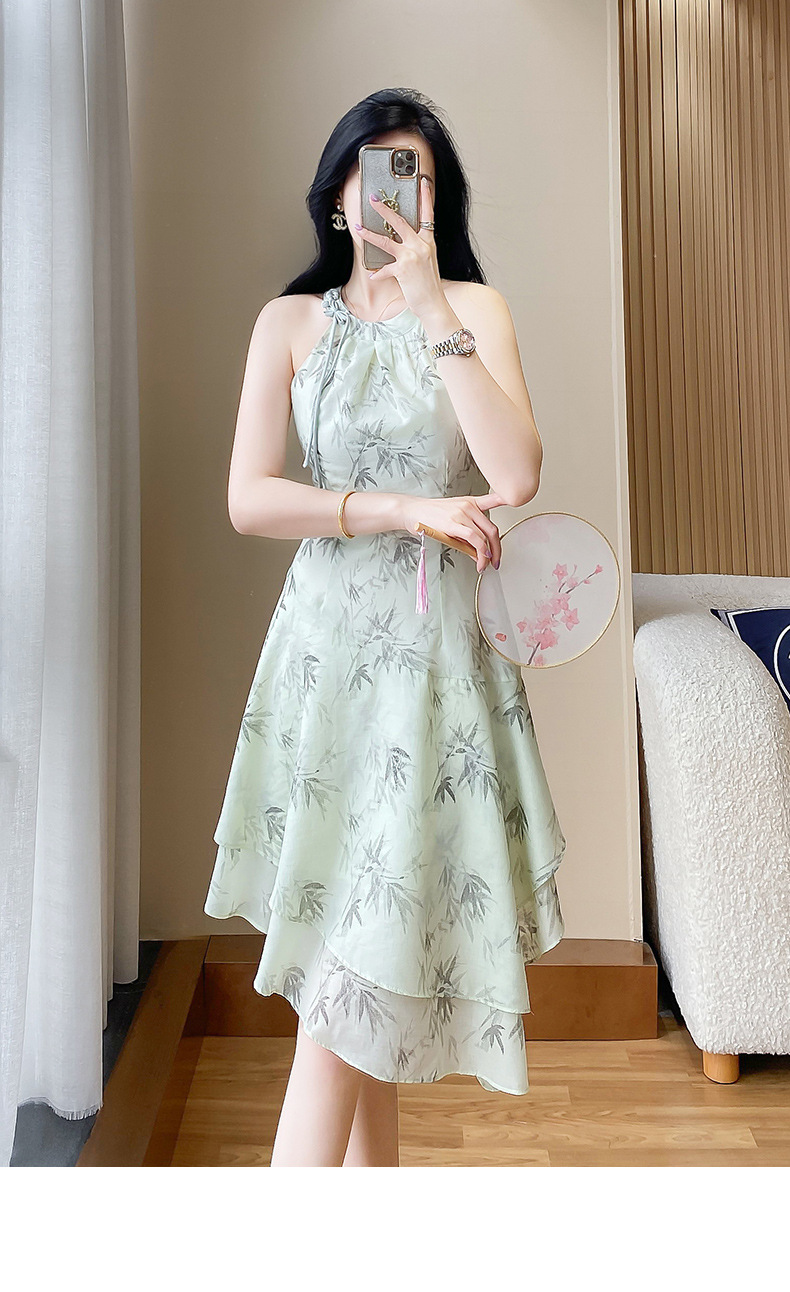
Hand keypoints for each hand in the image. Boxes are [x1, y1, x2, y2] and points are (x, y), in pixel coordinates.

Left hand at [354, 176, 443, 317]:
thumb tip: (401, 243)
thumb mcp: (427, 261)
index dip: (425, 197)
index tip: (423, 182)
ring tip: (358, 228)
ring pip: (386, 241)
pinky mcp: (402, 270)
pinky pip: (384, 269)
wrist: (433, 303)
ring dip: (369, 234)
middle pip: (399, 222)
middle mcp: (420, 246)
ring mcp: (411, 257)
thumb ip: (416, 249)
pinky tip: (372, 276)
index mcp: (428, 242)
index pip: (428, 215)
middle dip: (384, 209)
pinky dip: (377, 273)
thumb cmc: (429, 284)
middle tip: (372, 199)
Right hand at [399, 491, 507, 572]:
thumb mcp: (452, 523)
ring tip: (486, 566)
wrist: (411, 511)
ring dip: (489, 555)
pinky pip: (474, 539)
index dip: (508, 499)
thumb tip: (481, 555)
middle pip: (492, 528)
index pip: (494, 499)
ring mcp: (462, 513)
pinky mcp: (454, 522)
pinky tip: (480, 560)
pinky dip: (480, 552)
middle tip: (497, 561)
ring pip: (485, 536)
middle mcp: (469, 506)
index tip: (519, 501)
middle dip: (498, 548)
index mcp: (470, 502)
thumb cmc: (429, 517)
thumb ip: (468, 537)